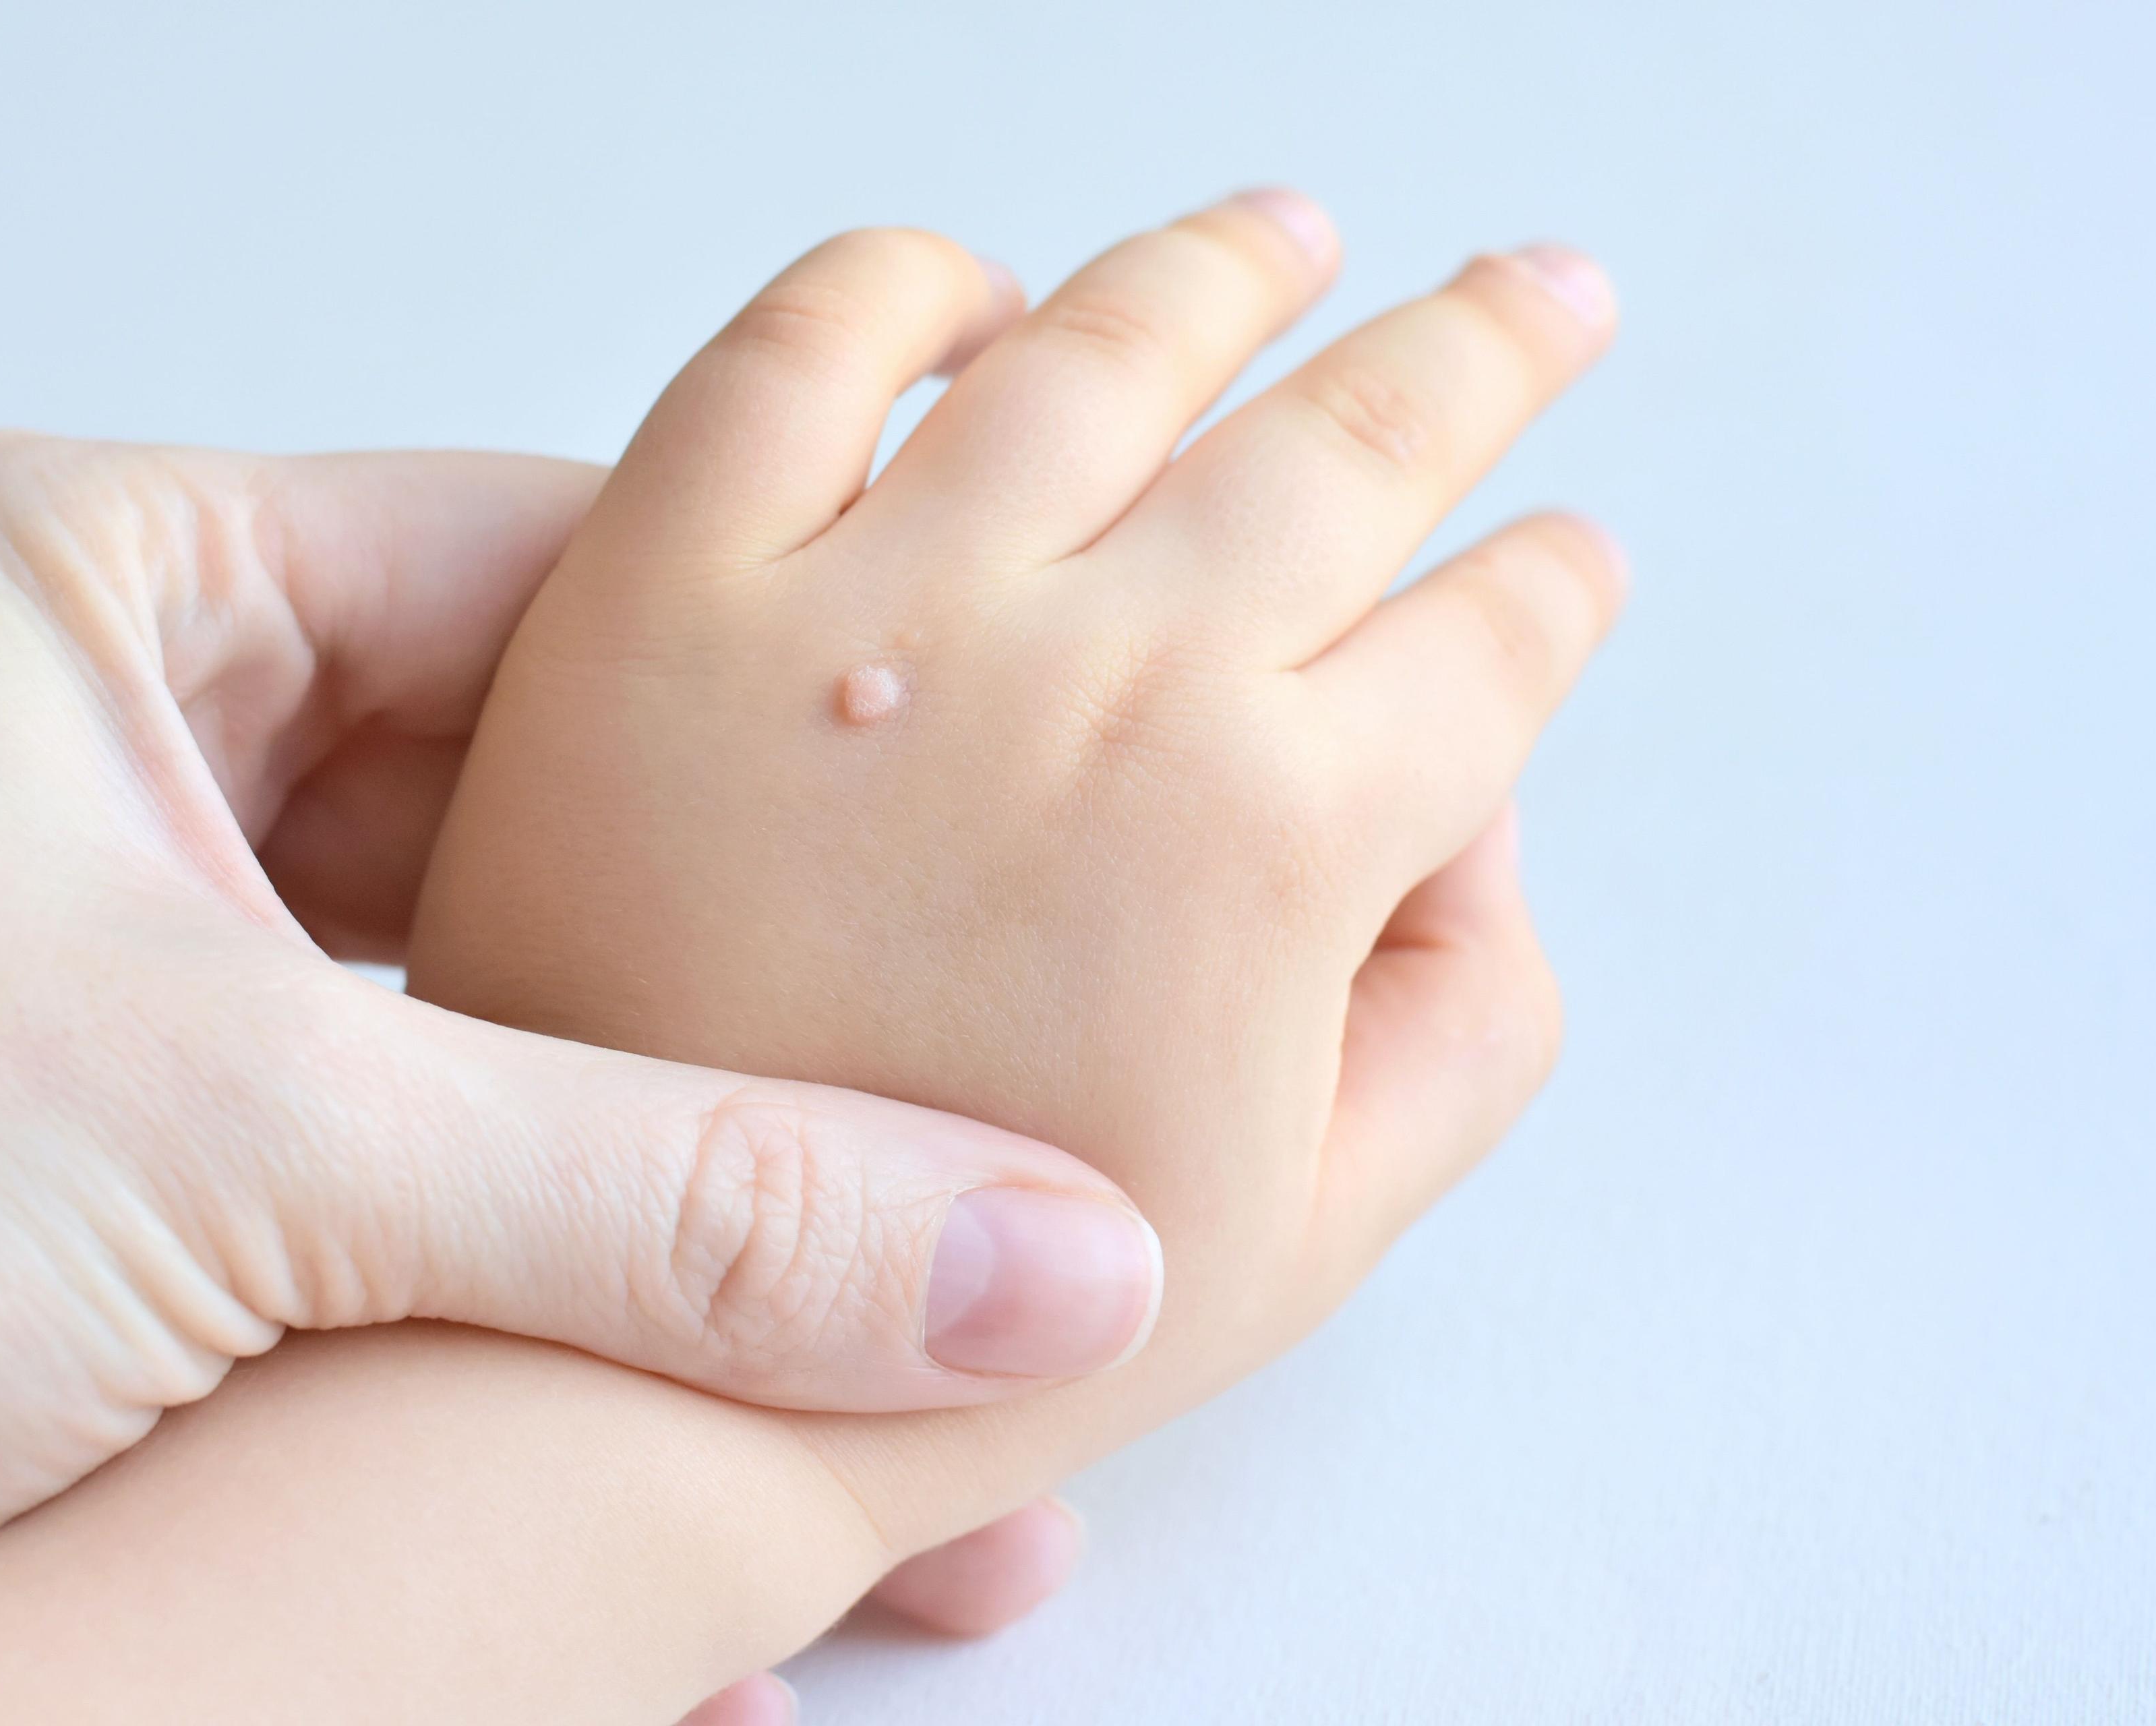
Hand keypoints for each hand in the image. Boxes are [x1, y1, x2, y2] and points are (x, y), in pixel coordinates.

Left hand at [0, 431, 1164, 1603]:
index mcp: (138, 602)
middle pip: (566, 809)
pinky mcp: (155, 1176)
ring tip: (908, 1217)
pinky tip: (707, 1377)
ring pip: (515, 1020)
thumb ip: (665, 1205)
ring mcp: (152, 972)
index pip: (578, 570)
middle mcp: (148, 761)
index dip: (822, 667)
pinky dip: (560, 1282)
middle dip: (780, 957)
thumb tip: (1022, 1263)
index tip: (1026, 762)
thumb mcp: (237, 1156)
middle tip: (1008, 1024)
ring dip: (686, 1151)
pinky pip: (435, 1185)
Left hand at [409, 188, 1621, 1701]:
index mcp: (1267, 833)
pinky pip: (799, 353)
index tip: (1566, 555)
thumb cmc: (941, 1351)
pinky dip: (905, 292)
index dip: (1549, 592)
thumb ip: (1456, 1023)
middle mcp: (1100, 672)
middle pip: (1350, 440)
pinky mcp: (657, 580)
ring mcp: (871, 602)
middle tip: (1546, 296)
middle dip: (1481, 354)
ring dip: (1232, 270)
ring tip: (1295, 237)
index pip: (1485, 642)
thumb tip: (1471, 823)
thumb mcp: (1301, 1240)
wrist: (588, 1385)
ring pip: (1107, 348)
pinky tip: (984, 295)